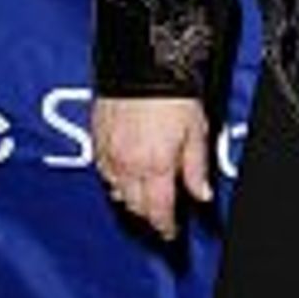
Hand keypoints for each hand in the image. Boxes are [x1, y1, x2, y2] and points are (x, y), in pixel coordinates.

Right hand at [92, 95, 211, 241]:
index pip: (158, 210)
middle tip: (160, 217)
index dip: (165, 227)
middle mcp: (128, 164)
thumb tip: (202, 195)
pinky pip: (103, 171)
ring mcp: (108, 152)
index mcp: (155, 166)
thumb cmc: (171, 93)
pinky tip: (124, 174)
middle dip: (149, 215)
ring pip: (116, 191)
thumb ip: (197, 168)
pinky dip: (114, 180)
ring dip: (131, 199)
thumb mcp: (196, 131)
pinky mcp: (96, 139)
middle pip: (135, 205)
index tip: (171, 233)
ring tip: (144, 197)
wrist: (141, 64)